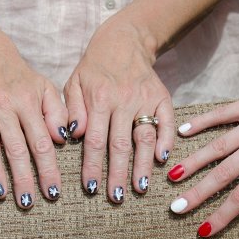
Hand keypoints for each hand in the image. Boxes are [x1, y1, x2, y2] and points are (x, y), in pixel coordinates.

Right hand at [0, 35, 67, 208]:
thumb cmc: (21, 79)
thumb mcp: (46, 89)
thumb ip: (58, 113)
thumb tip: (63, 139)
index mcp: (29, 103)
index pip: (42, 143)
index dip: (48, 169)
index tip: (53, 192)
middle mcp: (6, 106)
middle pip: (16, 148)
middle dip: (23, 178)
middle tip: (28, 203)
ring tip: (1, 195)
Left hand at [64, 23, 173, 202]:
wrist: (124, 41)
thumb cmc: (93, 69)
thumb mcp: (73, 83)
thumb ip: (72, 109)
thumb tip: (72, 135)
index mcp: (98, 99)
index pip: (94, 140)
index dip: (93, 166)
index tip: (91, 188)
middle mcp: (123, 100)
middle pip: (120, 144)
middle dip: (117, 174)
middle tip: (116, 197)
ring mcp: (145, 99)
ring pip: (144, 137)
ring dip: (142, 165)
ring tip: (140, 189)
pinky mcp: (162, 97)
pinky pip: (167, 122)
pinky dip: (166, 141)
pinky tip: (163, 161)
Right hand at [167, 74, 238, 235]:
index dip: (221, 216)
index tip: (204, 230)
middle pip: (222, 175)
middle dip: (197, 194)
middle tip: (176, 208)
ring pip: (216, 147)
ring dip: (193, 163)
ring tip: (171, 177)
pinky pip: (222, 114)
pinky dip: (202, 122)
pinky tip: (184, 131)